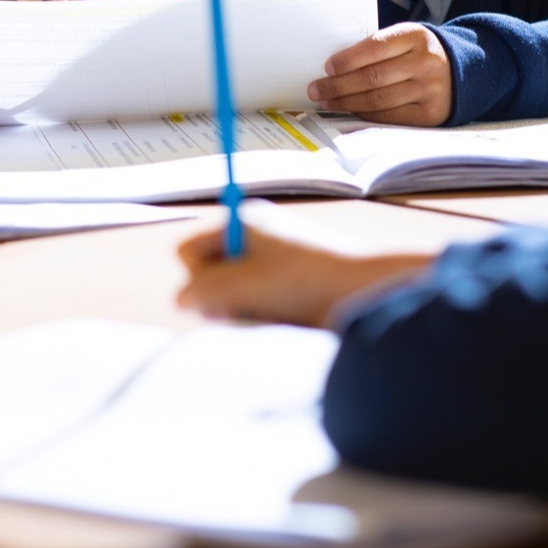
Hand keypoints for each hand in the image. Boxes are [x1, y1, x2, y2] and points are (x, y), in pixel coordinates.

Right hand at [176, 203, 433, 327]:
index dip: (196, 277)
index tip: (220, 289)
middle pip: (208, 279)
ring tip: (273, 315)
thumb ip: (202, 292)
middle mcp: (252, 242)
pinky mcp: (284, 292)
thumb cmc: (308, 279)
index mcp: (241, 224)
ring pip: (230, 300)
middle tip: (249, 306)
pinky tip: (285, 323)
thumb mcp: (244, 285)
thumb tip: (182, 300)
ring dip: (244, 314)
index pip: (188, 252)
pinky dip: (263, 321)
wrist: (364, 293)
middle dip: (222, 301)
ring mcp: (268, 268)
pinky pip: (254, 312)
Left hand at [307, 23, 453, 125]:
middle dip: (339, 85)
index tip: (328, 67)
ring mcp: (429, 90)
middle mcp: (425, 63)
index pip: (376, 47)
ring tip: (328, 101)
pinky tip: (350, 110)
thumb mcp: (406, 39)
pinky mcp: (429, 114)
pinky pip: (389, 117)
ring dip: (347, 103)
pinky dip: (365, 115)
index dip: (348, 59)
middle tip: (317, 89)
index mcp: (416, 37)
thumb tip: (335, 67)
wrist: (462, 72)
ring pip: (378, 100)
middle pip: (373, 77)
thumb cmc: (419, 54)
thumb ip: (378, 48)